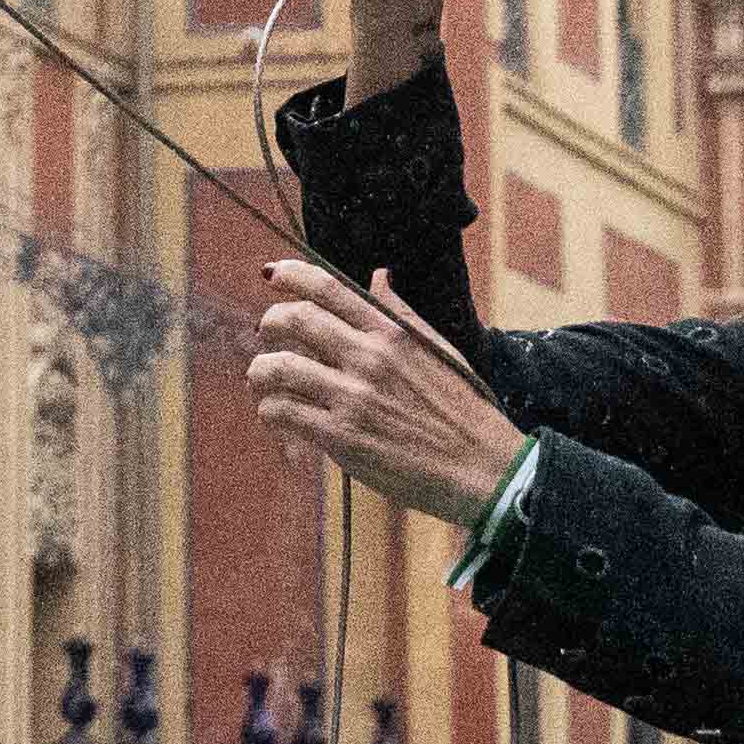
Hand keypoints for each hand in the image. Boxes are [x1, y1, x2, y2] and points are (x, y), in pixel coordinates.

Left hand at [238, 252, 518, 526]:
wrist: (483, 469)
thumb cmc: (465, 410)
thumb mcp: (439, 349)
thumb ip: (400, 313)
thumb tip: (378, 275)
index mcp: (392, 333)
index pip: (328, 288)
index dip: (291, 275)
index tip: (272, 274)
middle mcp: (369, 359)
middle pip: (294, 320)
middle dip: (269, 323)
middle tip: (267, 335)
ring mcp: (353, 399)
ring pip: (278, 368)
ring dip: (260, 370)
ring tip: (262, 378)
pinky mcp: (342, 438)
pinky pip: (284, 412)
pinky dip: (270, 409)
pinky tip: (277, 413)